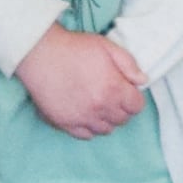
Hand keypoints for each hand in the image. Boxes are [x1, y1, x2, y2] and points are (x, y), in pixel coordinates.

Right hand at [15, 27, 145, 138]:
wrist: (41, 53)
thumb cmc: (74, 48)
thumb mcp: (107, 47)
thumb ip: (129, 64)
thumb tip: (142, 81)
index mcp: (114, 89)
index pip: (136, 107)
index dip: (133, 98)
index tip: (126, 91)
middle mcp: (100, 108)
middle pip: (122, 119)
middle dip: (121, 108)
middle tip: (112, 95)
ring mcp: (82, 118)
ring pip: (105, 130)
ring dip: (106, 119)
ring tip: (98, 105)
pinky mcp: (65, 123)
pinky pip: (85, 135)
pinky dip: (89, 127)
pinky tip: (85, 113)